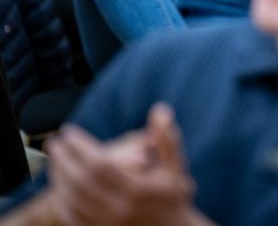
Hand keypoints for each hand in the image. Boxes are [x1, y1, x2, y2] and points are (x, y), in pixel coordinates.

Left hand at [45, 103, 198, 225]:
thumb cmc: (172, 198)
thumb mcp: (175, 168)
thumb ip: (167, 139)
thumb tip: (160, 110)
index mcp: (138, 189)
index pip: (100, 164)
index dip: (80, 147)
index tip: (70, 132)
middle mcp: (120, 208)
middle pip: (81, 181)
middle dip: (63, 159)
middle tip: (54, 142)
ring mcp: (108, 223)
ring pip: (72, 200)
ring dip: (58, 178)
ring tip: (53, 160)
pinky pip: (72, 217)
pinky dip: (61, 200)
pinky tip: (59, 185)